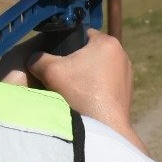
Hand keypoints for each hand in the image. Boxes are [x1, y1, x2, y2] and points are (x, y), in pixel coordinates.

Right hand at [0, 29, 147, 153]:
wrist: (104, 127)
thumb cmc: (80, 94)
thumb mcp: (50, 71)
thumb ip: (38, 59)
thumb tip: (34, 59)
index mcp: (107, 43)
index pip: (82, 33)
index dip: (66, 44)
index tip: (56, 58)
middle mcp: (122, 55)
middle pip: (90, 53)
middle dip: (75, 63)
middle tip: (61, 77)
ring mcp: (127, 75)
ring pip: (98, 70)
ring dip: (85, 78)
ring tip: (72, 91)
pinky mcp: (127, 92)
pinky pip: (105, 85)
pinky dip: (94, 91)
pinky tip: (84, 101)